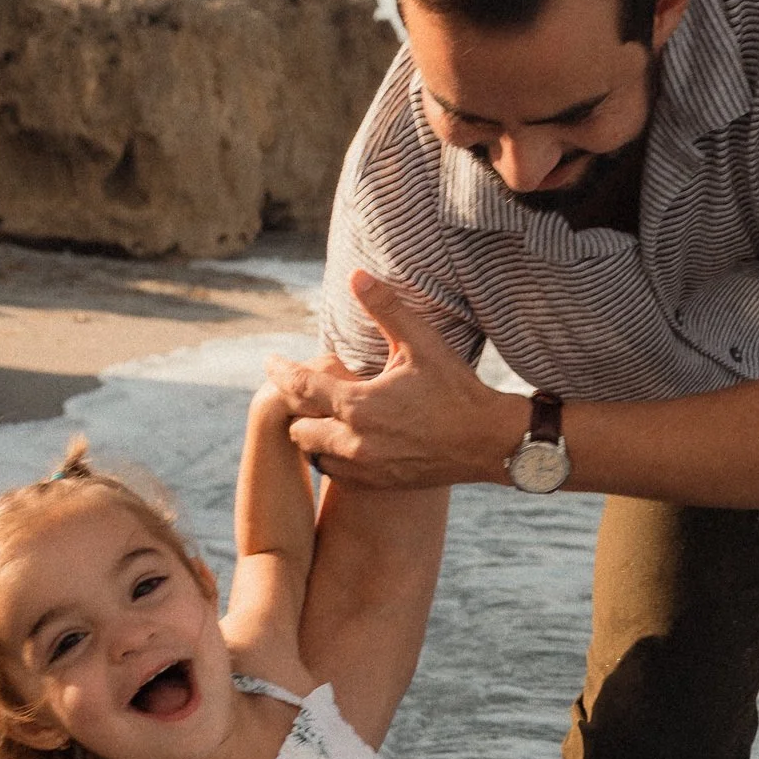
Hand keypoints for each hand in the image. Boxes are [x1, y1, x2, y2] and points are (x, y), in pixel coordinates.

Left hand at [266, 272, 518, 490]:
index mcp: (359, 405)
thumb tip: (356, 275)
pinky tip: (345, 438)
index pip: (300, 388)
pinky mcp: (378, 483)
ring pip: (314, 455)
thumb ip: (387, 308)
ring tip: (324, 414)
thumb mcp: (422, 344)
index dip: (280, 372)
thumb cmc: (456, 390)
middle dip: (297, 408)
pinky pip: (335, 473)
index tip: (269, 361)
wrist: (489, 442)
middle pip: (298, 428)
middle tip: (306, 389)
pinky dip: (332, 455)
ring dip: (313, 435)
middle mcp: (355, 441)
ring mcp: (365, 467)